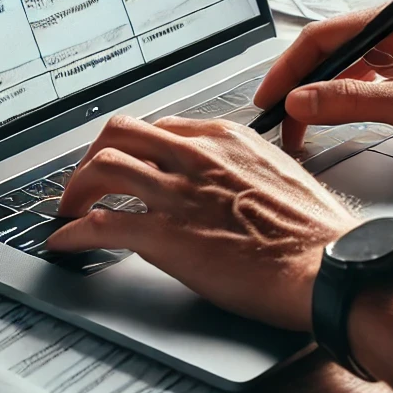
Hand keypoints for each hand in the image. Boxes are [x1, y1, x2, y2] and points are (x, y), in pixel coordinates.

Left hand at [47, 114, 355, 331]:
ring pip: (101, 167)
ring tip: (68, 209)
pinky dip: (74, 233)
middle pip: (118, 133)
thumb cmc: (313, 230)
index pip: (158, 127)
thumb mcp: (277, 171)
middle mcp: (193, 156)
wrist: (325, 266)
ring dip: (75, 190)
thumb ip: (238, 165)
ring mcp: (176, 193)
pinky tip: (67, 242)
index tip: (125, 162)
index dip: (132, 146)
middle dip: (93, 156)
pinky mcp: (165, 235)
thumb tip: (221, 176)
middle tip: (86, 180)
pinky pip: (101, 225)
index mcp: (221, 138)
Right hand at [254, 7, 392, 163]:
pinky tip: (336, 112)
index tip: (269, 98)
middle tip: (278, 117)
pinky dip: (343, 93)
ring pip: (346, 62)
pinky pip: (365, 72)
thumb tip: (300, 101)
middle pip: (330, 48)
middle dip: (299, 83)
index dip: (288, 69)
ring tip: (300, 122)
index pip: (322, 37)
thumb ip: (350, 102)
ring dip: (319, 90)